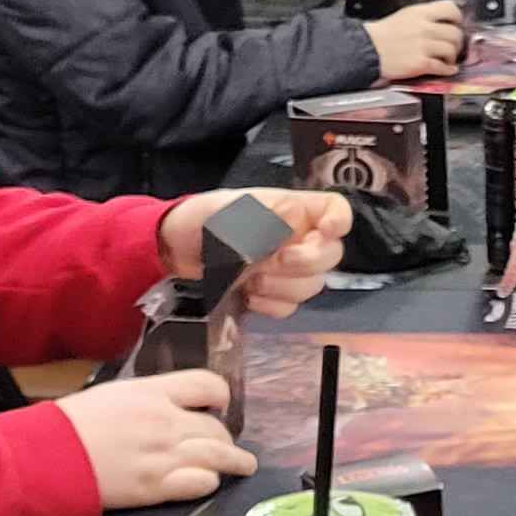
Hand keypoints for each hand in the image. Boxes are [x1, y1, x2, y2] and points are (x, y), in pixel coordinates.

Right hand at [58, 369, 256, 506]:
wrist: (47, 455)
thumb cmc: (69, 424)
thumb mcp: (112, 393)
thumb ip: (147, 397)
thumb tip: (167, 403)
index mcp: (153, 392)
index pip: (208, 385)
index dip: (220, 396)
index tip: (219, 405)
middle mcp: (166, 421)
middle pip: (217, 426)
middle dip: (225, 436)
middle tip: (226, 444)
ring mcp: (164, 455)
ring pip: (219, 456)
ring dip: (235, 461)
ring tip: (242, 465)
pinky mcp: (157, 487)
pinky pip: (201, 483)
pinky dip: (210, 482)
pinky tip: (209, 482)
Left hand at [161, 187, 350, 314]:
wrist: (176, 248)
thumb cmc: (205, 218)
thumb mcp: (236, 208)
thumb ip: (270, 220)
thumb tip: (295, 234)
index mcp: (294, 210)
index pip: (335, 210)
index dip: (340, 221)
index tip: (327, 231)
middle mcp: (298, 239)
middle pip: (331, 256)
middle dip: (306, 262)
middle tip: (278, 260)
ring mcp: (286, 269)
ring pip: (311, 286)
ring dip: (283, 286)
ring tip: (253, 278)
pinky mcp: (272, 293)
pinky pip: (288, 307)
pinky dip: (271, 304)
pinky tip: (249, 296)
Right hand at [366, 0, 466, 79]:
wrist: (367, 50)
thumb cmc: (382, 35)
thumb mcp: (405, 16)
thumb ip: (425, 17)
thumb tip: (443, 21)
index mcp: (420, 13)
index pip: (451, 8)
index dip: (457, 18)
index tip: (457, 24)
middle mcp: (424, 28)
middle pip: (455, 32)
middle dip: (457, 41)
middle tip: (453, 46)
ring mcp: (423, 46)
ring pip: (452, 50)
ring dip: (452, 57)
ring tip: (447, 59)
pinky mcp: (421, 64)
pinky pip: (443, 67)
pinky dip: (448, 70)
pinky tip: (447, 69)